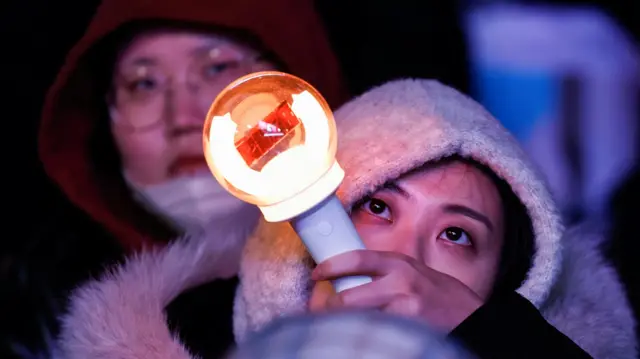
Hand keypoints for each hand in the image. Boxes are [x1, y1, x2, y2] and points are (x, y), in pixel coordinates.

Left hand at [310, 250, 482, 331]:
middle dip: (329, 307)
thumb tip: (350, 277)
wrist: (475, 319)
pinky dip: (367, 334)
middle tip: (323, 310)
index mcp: (400, 264)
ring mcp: (405, 308)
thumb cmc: (443, 297)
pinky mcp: (410, 329)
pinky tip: (369, 333)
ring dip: (345, 323)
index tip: (317, 273)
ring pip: (357, 320)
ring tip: (342, 324)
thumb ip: (387, 273)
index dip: (330, 266)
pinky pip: (376, 332)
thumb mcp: (416, 273)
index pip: (356, 258)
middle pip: (347, 298)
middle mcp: (401, 282)